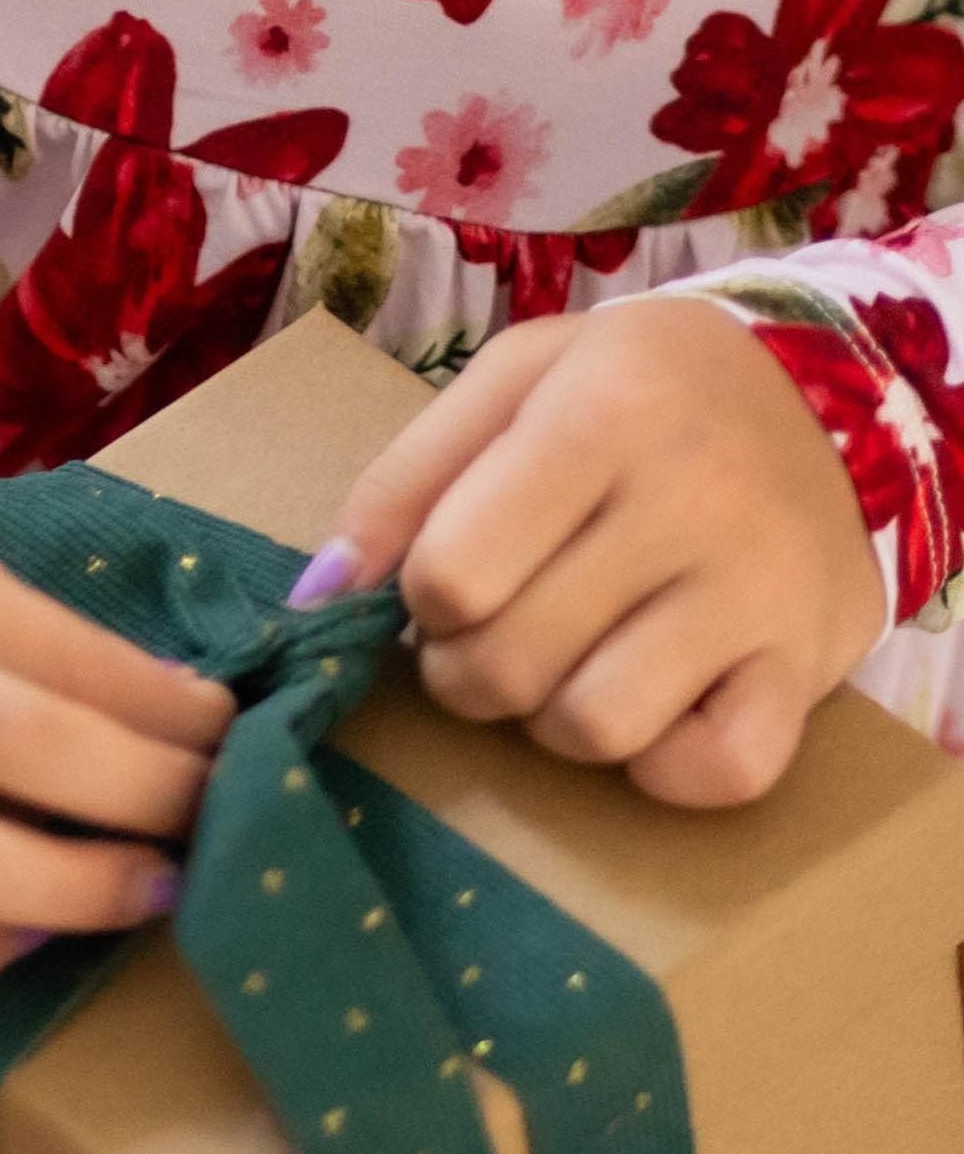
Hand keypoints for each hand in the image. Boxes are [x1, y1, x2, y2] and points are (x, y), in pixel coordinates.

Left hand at [312, 299, 885, 806]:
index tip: (447, 579)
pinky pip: (716, 775)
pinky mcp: (807, 668)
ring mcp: (755, 594)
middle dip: (466, 667)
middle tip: (490, 629)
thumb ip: (408, 475)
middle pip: (509, 663)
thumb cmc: (643, 388)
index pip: (452, 572)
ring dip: (552, 718)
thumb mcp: (519, 378)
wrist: (835, 393)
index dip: (422, 597)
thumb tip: (319, 593)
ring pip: (597, 730)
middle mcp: (688, 503)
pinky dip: (664, 765)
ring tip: (566, 661)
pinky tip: (652, 705)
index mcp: (600, 414)